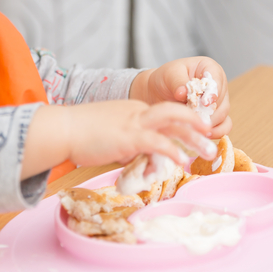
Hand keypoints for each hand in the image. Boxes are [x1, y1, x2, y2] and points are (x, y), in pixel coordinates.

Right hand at [21, 100, 214, 177]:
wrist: (62, 128)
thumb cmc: (79, 134)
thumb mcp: (109, 135)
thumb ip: (126, 145)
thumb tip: (137, 159)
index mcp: (133, 110)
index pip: (164, 115)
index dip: (183, 125)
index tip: (196, 136)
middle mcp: (137, 112)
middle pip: (175, 113)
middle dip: (196, 123)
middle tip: (211, 135)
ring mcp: (134, 122)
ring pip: (174, 122)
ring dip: (194, 137)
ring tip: (208, 150)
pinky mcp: (129, 136)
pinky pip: (159, 142)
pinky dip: (174, 151)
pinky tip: (183, 161)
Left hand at [130, 57, 232, 138]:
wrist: (159, 92)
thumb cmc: (166, 78)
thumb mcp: (169, 75)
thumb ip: (178, 82)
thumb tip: (183, 92)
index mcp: (209, 68)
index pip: (217, 80)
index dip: (212, 93)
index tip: (204, 103)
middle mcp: (218, 84)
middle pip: (222, 101)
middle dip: (208, 112)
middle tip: (195, 119)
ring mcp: (219, 101)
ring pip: (223, 115)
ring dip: (210, 123)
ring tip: (196, 128)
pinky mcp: (217, 116)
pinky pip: (224, 126)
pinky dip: (216, 132)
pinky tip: (203, 134)